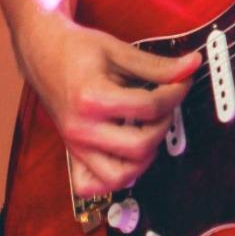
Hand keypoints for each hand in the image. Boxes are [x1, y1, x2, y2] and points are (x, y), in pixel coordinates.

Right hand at [14, 13, 199, 195]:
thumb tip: (192, 66)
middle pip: (140, 146)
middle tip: (166, 106)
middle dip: (164, 124)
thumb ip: (157, 65)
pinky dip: (113, 177)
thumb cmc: (77, 50)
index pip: (149, 108)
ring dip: (145, 157)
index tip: (181, 82)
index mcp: (91, 99)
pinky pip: (92, 185)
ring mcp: (75, 145)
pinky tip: (126, 155)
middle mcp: (80, 129)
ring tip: (149, 129)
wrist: (42, 53)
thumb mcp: (119, 51)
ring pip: (120, 176)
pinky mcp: (72, 153)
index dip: (175, 94)